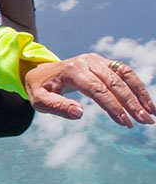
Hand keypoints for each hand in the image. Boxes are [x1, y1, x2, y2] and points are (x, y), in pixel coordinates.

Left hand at [23, 54, 155, 127]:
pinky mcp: (105, 63)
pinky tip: (146, 103)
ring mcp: (98, 60)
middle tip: (145, 121)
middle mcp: (88, 62)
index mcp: (73, 71)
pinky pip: (125, 73)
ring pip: (125, 75)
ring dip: (140, 94)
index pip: (97, 90)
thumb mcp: (40, 100)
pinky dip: (138, 87)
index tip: (125, 122)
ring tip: (151, 113)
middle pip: (115, 82)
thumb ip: (57, 107)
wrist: (41, 71)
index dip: (113, 106)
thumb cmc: (40, 89)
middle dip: (131, 103)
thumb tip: (79, 114)